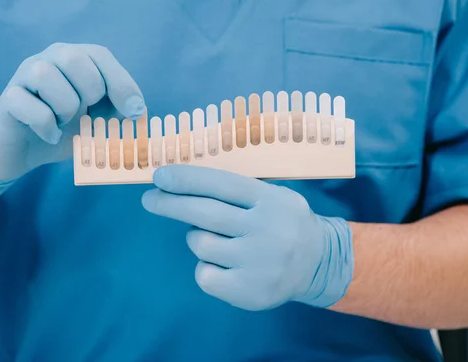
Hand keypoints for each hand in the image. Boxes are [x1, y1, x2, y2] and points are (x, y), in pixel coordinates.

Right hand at [0, 43, 144, 198]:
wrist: (21, 152)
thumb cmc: (63, 129)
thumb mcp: (97, 119)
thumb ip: (117, 111)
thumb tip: (137, 110)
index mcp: (74, 60)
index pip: (100, 54)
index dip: (121, 82)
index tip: (134, 111)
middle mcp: (47, 59)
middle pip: (73, 57)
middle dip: (89, 90)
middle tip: (86, 113)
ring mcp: (24, 76)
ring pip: (46, 75)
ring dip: (65, 107)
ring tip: (64, 122)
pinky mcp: (7, 99)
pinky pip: (29, 106)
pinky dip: (46, 126)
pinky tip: (50, 135)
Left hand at [142, 165, 353, 310]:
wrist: (318, 263)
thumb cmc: (283, 222)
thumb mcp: (272, 195)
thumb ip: (237, 190)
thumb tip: (182, 181)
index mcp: (270, 200)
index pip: (221, 184)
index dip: (187, 178)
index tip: (159, 176)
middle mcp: (266, 229)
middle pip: (205, 213)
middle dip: (170, 204)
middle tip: (150, 199)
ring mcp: (258, 263)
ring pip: (201, 244)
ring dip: (197, 238)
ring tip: (218, 239)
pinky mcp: (249, 291)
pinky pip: (205, 275)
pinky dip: (206, 267)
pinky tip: (225, 265)